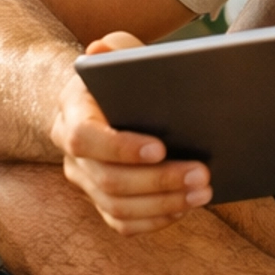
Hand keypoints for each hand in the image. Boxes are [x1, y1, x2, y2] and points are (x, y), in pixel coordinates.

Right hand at [49, 33, 211, 234]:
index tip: (161, 148)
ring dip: (164, 203)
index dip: (121, 148)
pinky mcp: (101, 202)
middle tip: (202, 173)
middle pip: (108, 180)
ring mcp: (85, 182)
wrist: (109, 102)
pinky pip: (122, 223)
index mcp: (72, 114)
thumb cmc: (120, 77)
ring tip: (203, 191)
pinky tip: (184, 207)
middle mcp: (72, 155)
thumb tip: (100, 50)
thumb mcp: (120, 56)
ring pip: (117, 207)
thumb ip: (116, 50)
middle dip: (159, 181)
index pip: (85, 138)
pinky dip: (155, 220)